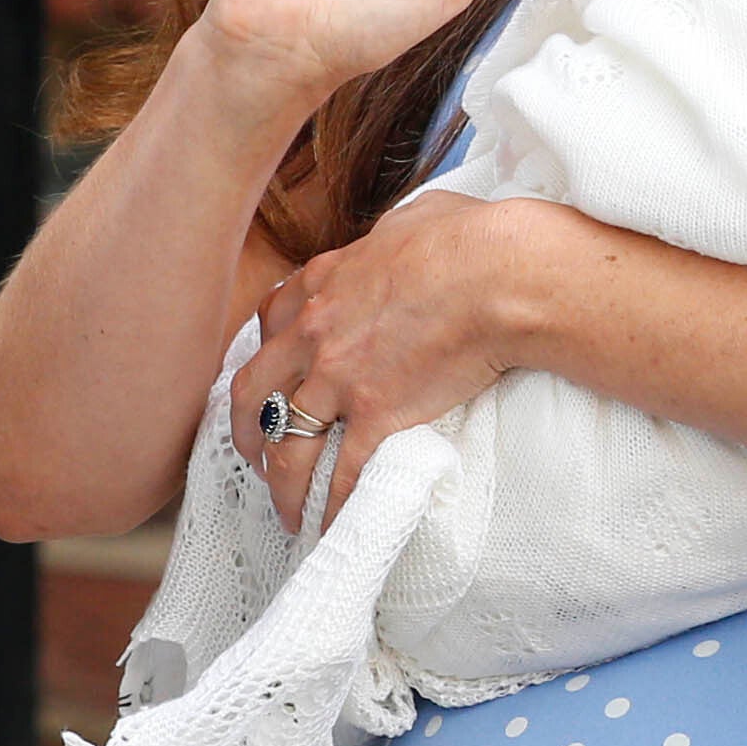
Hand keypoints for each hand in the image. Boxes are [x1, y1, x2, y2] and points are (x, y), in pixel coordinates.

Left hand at [239, 190, 569, 524]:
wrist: (500, 275)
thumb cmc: (470, 238)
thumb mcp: (413, 218)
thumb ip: (392, 236)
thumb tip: (408, 234)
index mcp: (322, 282)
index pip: (271, 322)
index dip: (266, 355)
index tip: (274, 375)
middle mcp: (315, 333)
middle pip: (254, 390)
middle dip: (245, 429)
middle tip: (255, 454)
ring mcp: (339, 377)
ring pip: (287, 443)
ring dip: (281, 483)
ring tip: (286, 511)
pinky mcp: (375, 415)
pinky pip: (343, 472)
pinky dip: (333, 506)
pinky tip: (332, 527)